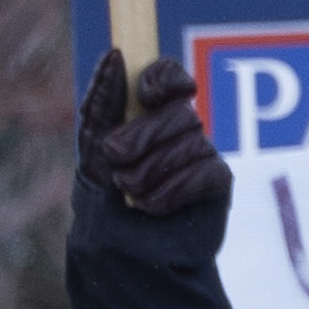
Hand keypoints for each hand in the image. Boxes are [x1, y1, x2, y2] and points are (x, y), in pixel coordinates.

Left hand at [76, 51, 226, 221]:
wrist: (122, 254)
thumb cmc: (102, 203)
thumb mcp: (91, 149)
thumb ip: (102, 105)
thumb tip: (117, 54)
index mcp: (147, 114)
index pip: (170, 75)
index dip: (164, 78)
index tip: (146, 97)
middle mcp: (178, 129)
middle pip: (180, 111)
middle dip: (144, 134)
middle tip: (117, 157)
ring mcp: (201, 155)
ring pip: (192, 142)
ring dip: (152, 169)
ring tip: (130, 192)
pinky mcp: (217, 182)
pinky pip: (205, 172)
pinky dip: (172, 190)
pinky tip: (151, 206)